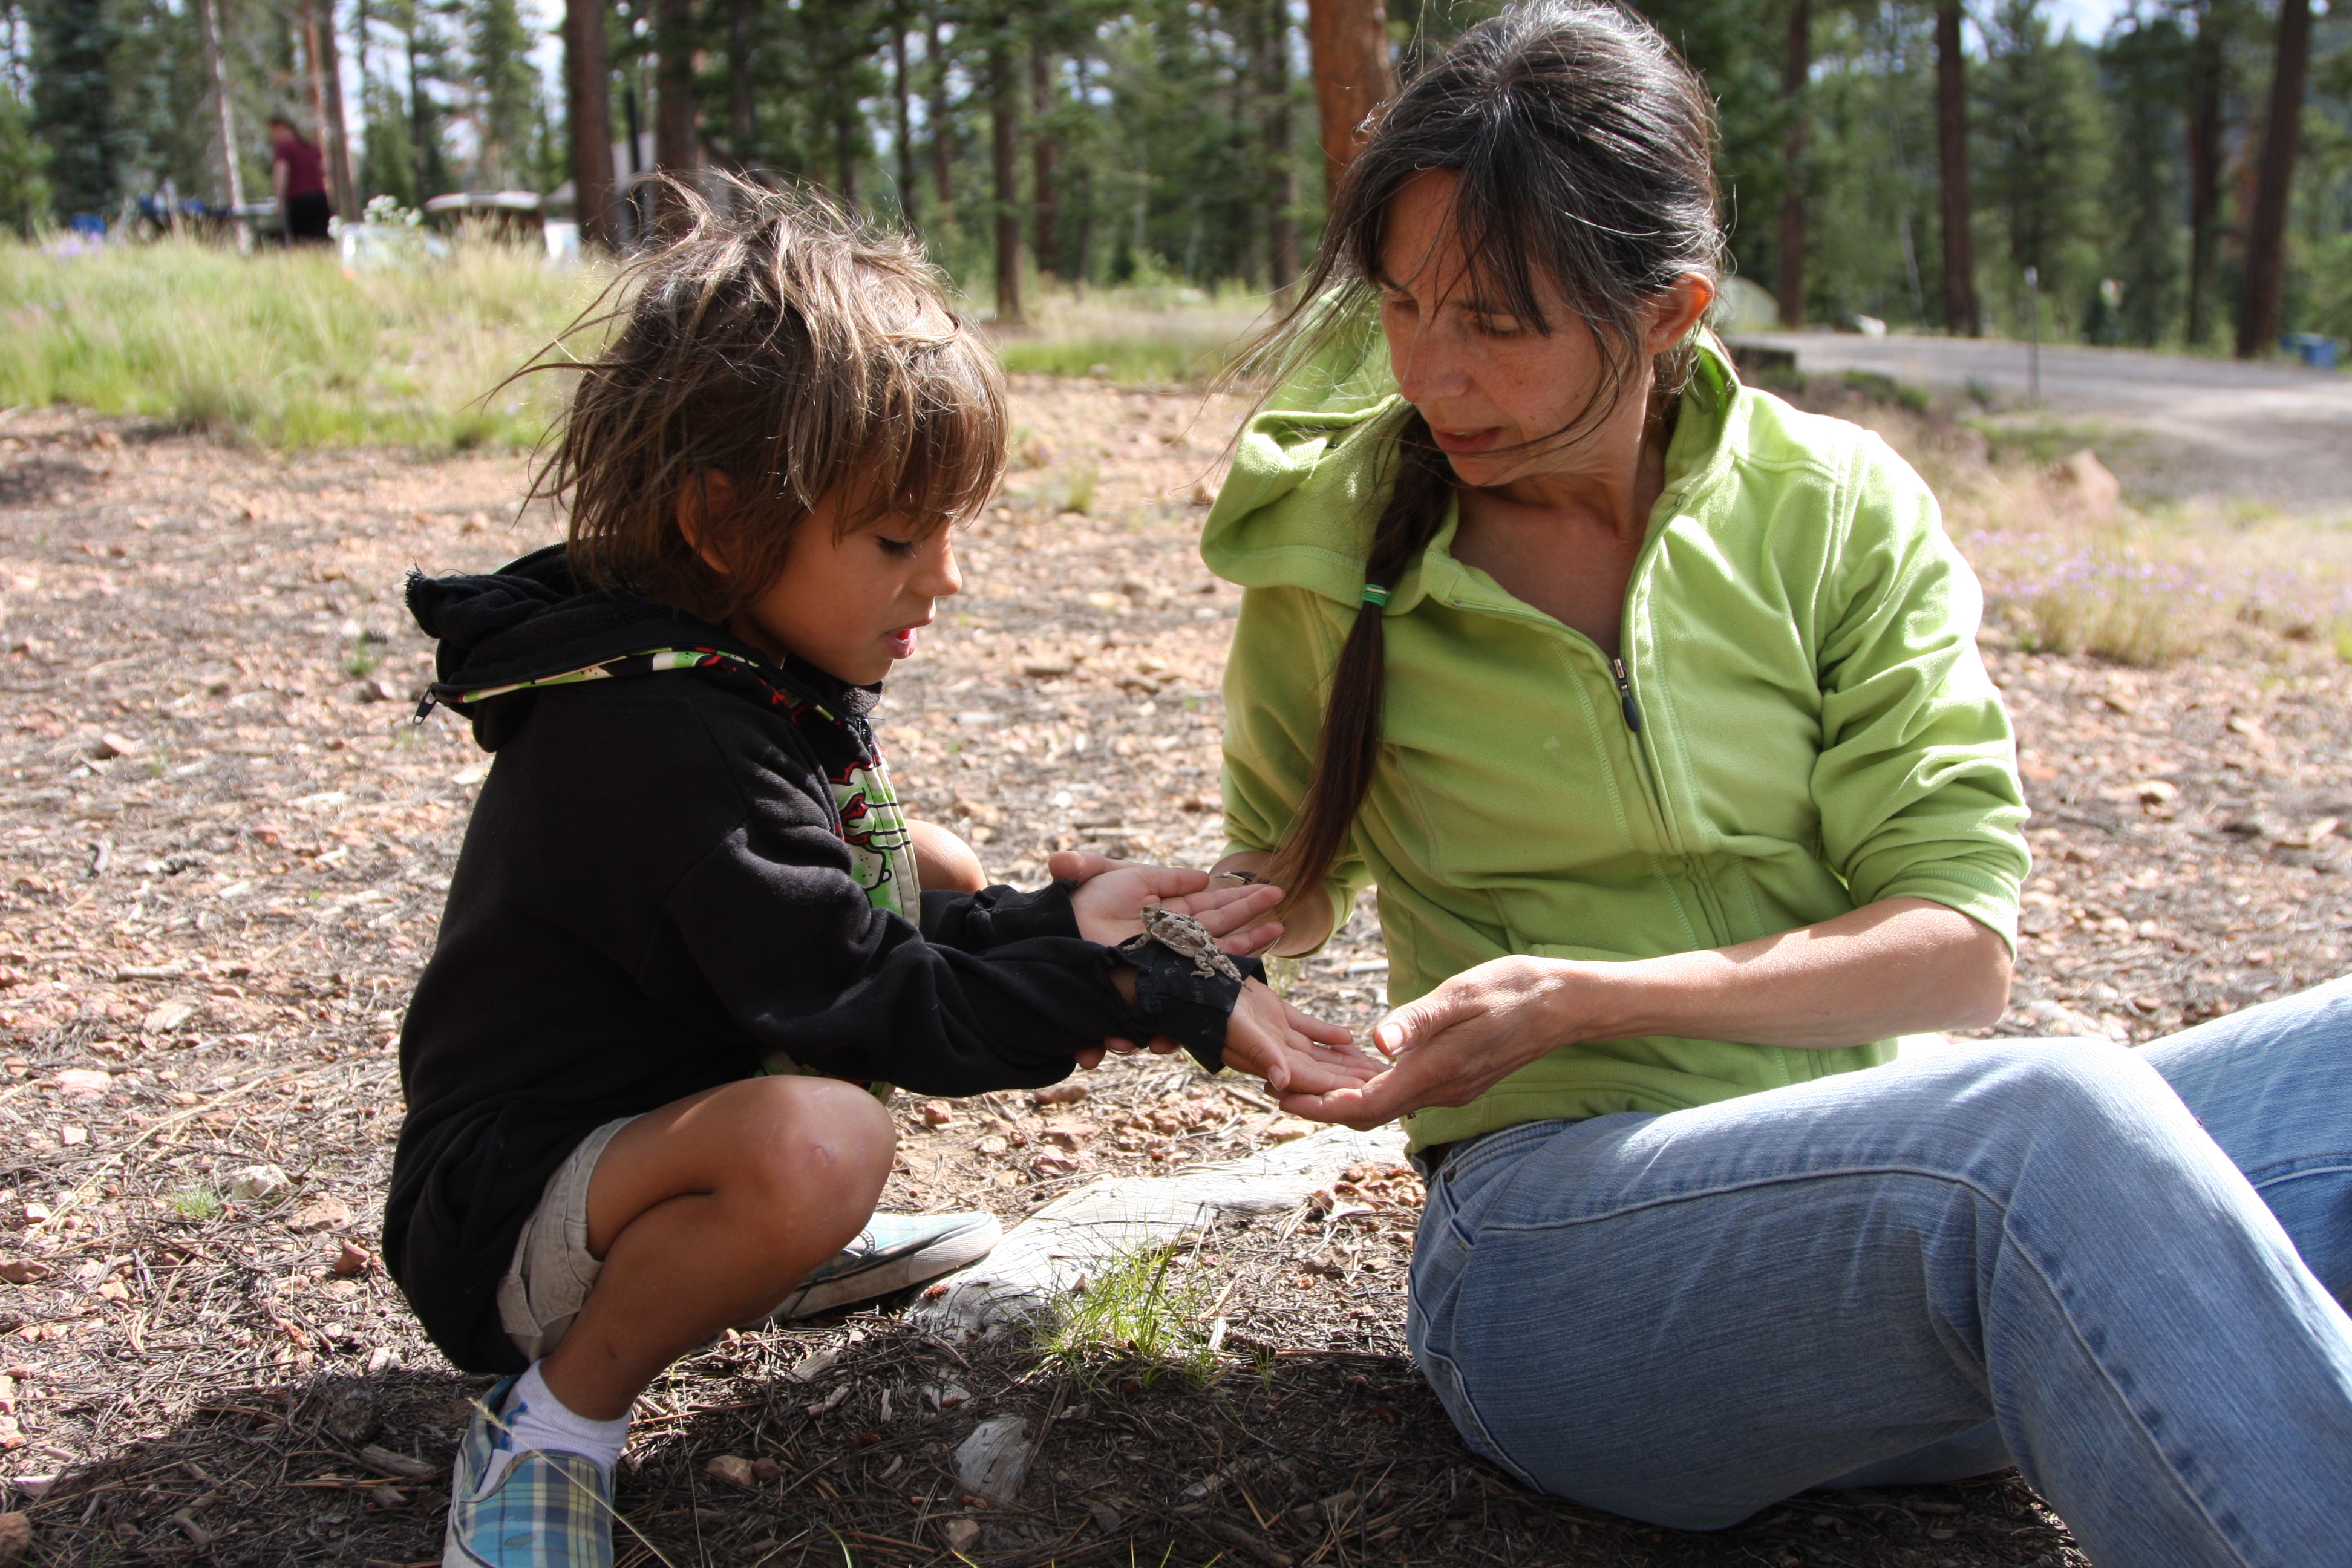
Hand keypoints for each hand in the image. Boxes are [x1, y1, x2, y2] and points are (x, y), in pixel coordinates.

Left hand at [1053, 850, 1285, 956]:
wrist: (1063, 933)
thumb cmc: (1084, 903)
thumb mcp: (1127, 879)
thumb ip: (1167, 879)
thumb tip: (1202, 877)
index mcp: (1165, 912)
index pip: (1210, 904)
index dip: (1240, 897)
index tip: (1269, 890)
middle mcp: (1173, 937)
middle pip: (1222, 925)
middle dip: (1252, 914)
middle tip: (1283, 903)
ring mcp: (1171, 958)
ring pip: (1219, 949)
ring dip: (1249, 940)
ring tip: (1279, 928)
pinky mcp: (1166, 979)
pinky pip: (1201, 977)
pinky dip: (1225, 974)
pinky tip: (1251, 967)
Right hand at [1220, 981, 1378, 1095]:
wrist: (1194, 980)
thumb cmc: (1212, 1008)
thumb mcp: (1239, 1030)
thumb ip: (1263, 1055)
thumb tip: (1282, 1084)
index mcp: (1265, 1061)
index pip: (1309, 1079)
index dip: (1337, 1086)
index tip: (1366, 1092)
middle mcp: (1272, 1053)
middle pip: (1318, 1069)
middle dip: (1348, 1077)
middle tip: (1380, 1082)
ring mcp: (1274, 1033)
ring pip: (1316, 1051)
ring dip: (1342, 1058)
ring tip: (1370, 1064)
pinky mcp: (1274, 1013)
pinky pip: (1306, 1027)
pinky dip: (1326, 1033)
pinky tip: (1348, 1038)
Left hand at [1277, 955, 1574, 1128]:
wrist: (1564, 1004)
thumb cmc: (1513, 989)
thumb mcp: (1462, 994)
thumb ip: (1418, 1020)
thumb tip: (1376, 1042)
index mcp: (1437, 1072)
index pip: (1366, 1105)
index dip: (1320, 1105)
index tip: (1282, 1096)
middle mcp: (1442, 1091)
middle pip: (1369, 1112)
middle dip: (1322, 1105)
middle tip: (1277, 1089)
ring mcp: (1452, 1089)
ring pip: (1387, 1104)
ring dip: (1345, 1097)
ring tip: (1302, 1079)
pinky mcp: (1458, 1079)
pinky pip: (1405, 1092)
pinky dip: (1373, 1086)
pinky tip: (1354, 1069)